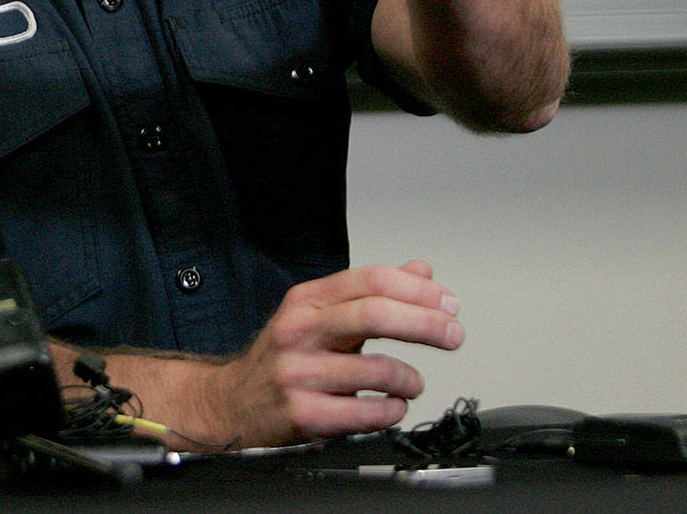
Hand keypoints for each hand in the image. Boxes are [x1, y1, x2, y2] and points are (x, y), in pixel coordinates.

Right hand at [206, 261, 463, 444]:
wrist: (232, 401)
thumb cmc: (282, 356)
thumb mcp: (318, 313)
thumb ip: (369, 293)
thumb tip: (421, 273)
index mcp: (307, 300)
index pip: (370, 280)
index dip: (417, 290)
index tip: (447, 303)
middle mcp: (301, 330)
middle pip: (374, 314)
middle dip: (426, 323)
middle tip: (454, 334)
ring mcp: (300, 372)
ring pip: (376, 368)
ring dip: (410, 378)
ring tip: (413, 383)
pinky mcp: (303, 413)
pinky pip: (365, 413)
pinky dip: (392, 410)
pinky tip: (393, 406)